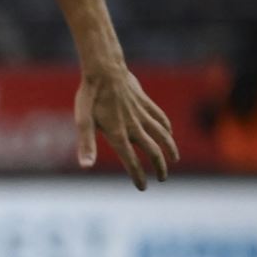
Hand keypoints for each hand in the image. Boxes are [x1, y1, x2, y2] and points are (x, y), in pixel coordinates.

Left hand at [74, 64, 178, 189]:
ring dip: (170, 149)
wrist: (105, 69)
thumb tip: (85, 166)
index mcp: (118, 133)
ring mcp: (142, 114)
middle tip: (161, 179)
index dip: (137, 175)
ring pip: (162, 135)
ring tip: (174, 160)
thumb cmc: (90, 96)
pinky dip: (167, 128)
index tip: (143, 187)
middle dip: (159, 167)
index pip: (131, 160)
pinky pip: (160, 118)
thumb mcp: (82, 120)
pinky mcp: (146, 103)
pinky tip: (169, 133)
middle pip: (152, 150)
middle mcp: (134, 126)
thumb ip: (86, 144)